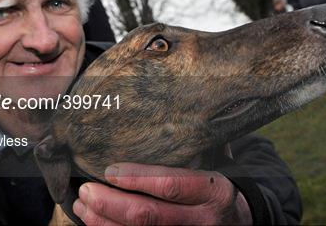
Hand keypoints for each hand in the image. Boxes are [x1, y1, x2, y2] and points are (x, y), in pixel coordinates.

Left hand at [72, 163, 252, 224]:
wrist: (242, 222)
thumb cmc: (219, 185)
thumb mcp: (219, 163)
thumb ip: (197, 145)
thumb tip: (168, 111)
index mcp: (212, 191)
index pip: (171, 185)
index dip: (137, 179)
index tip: (109, 170)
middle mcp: (201, 220)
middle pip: (148, 216)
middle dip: (110, 204)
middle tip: (86, 190)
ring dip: (103, 222)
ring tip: (82, 206)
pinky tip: (94, 222)